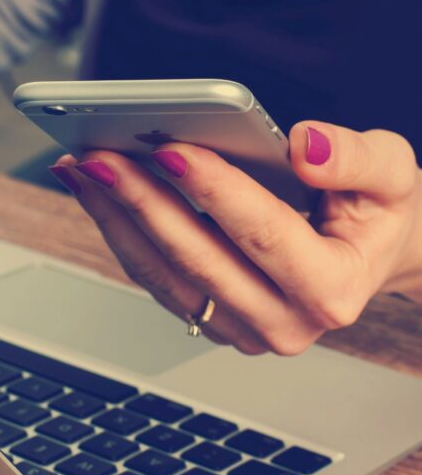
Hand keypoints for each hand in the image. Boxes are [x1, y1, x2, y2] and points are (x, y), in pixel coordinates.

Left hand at [49, 121, 421, 354]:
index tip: (169, 148)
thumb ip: (357, 159)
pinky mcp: (212, 318)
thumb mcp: (392, 175)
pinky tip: (99, 196)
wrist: (365, 256)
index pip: (262, 234)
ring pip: (164, 275)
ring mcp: (241, 328)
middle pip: (197, 260)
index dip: (214, 190)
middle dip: (143, 203)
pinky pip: (156, 279)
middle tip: (99, 157)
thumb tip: (303, 147)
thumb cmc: (377, 214)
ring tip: (83, 171)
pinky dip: (122, 235)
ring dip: (117, 220)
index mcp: (331, 290)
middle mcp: (283, 322)